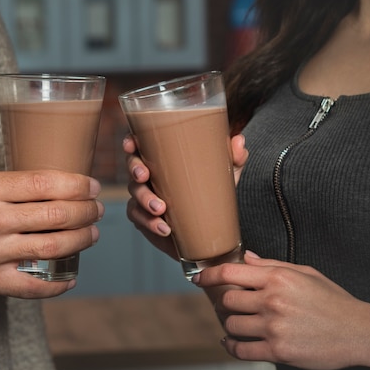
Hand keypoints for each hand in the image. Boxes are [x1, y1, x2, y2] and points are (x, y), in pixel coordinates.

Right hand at [0, 170, 103, 300]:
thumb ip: (3, 187)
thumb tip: (48, 187)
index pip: (44, 182)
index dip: (76, 184)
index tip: (91, 185)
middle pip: (55, 213)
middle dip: (86, 210)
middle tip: (97, 208)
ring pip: (52, 246)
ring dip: (81, 240)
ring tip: (93, 233)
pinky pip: (33, 286)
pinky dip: (59, 284)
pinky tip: (72, 277)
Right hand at [123, 133, 247, 258]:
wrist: (212, 228)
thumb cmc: (212, 191)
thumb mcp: (226, 173)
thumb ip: (234, 157)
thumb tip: (238, 141)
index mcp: (162, 157)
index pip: (140, 144)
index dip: (130, 141)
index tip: (132, 144)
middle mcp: (149, 174)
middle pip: (132, 166)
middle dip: (135, 169)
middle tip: (145, 176)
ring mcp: (145, 197)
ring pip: (134, 194)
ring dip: (144, 200)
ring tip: (161, 209)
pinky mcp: (145, 218)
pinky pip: (139, 218)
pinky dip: (149, 223)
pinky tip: (164, 228)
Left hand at [194, 251, 369, 369]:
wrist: (359, 332)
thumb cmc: (333, 300)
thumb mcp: (305, 273)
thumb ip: (271, 265)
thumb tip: (246, 258)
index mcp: (278, 278)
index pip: (230, 272)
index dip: (208, 275)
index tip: (199, 278)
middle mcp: (273, 301)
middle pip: (227, 300)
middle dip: (224, 302)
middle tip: (229, 305)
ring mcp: (275, 327)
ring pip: (231, 325)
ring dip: (230, 325)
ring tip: (237, 323)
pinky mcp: (278, 351)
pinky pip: (241, 350)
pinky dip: (232, 347)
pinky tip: (232, 342)